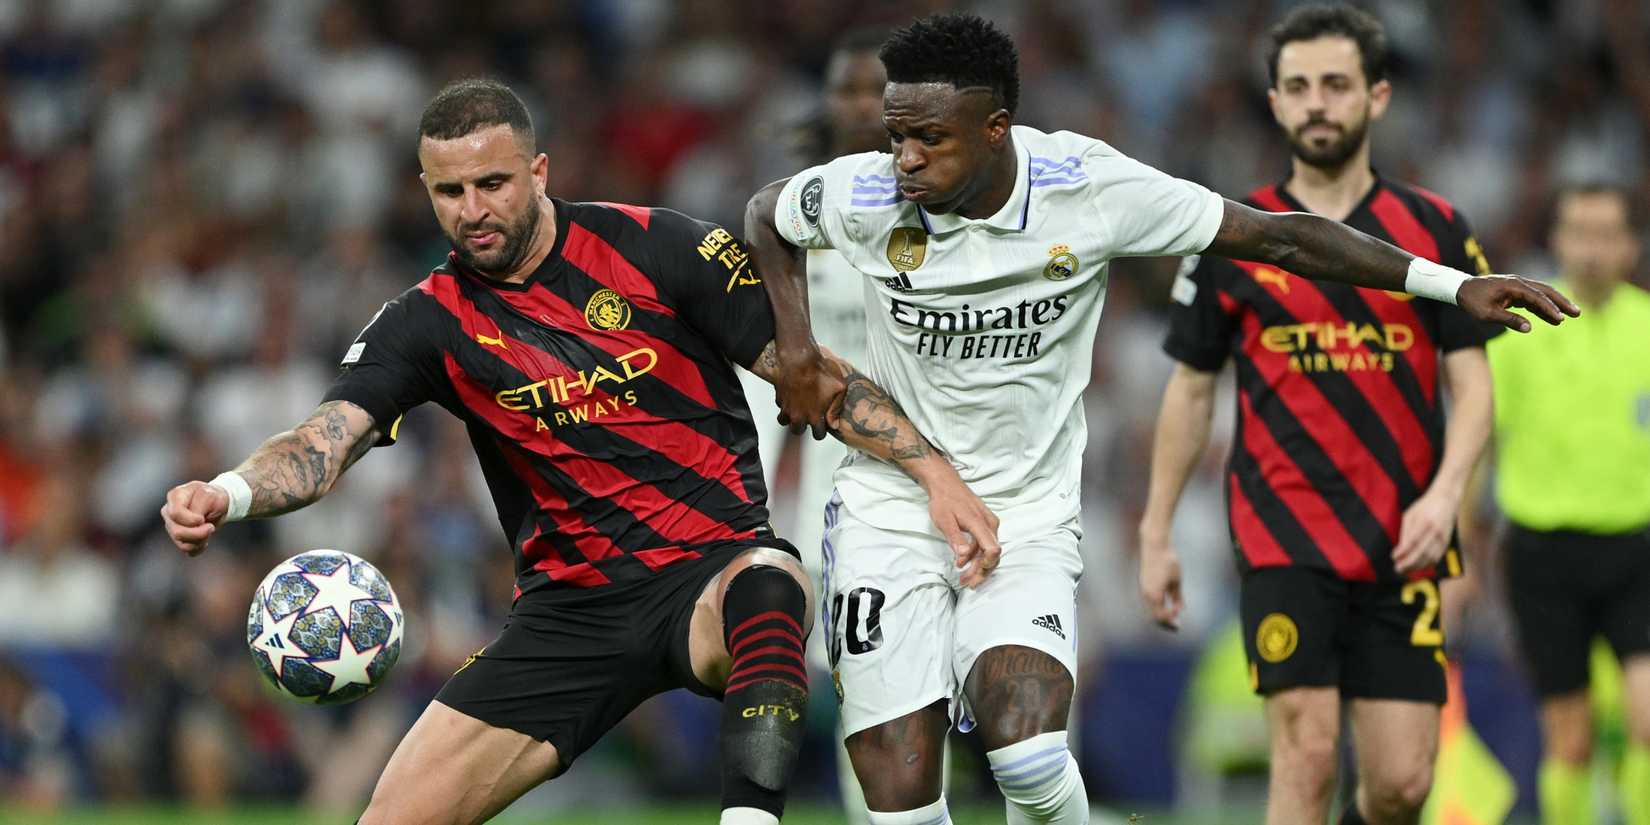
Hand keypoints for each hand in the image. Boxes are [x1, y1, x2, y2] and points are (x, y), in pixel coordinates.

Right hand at [161, 481, 229, 556]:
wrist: (217, 504)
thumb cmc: (212, 496)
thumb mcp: (210, 496)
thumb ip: (199, 507)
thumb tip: (195, 524)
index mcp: (175, 497)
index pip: (175, 514)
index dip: (191, 520)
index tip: (203, 519)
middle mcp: (169, 512)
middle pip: (177, 532)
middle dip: (198, 533)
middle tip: (211, 527)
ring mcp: (171, 526)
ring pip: (182, 543)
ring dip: (200, 540)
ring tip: (209, 530)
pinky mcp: (179, 538)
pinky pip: (187, 550)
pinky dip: (199, 547)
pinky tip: (205, 540)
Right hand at [775, 347, 845, 439]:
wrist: (800, 359)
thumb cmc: (822, 372)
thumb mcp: (839, 388)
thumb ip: (836, 408)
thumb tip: (834, 424)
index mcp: (814, 416)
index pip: (818, 435)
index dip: (821, 431)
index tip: (821, 423)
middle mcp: (798, 416)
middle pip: (797, 431)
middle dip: (803, 426)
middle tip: (808, 417)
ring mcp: (786, 407)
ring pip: (784, 421)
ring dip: (790, 418)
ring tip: (797, 410)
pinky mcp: (779, 398)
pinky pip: (780, 406)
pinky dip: (785, 404)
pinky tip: (792, 397)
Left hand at [927, 477, 1000, 588]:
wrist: (946, 484)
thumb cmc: (944, 501)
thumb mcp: (944, 521)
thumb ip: (955, 538)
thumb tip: (963, 556)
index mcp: (979, 523)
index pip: (992, 548)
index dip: (986, 565)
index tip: (974, 576)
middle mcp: (990, 524)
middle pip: (992, 554)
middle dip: (980, 572)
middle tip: (967, 583)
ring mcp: (990, 524)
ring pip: (990, 551)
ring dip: (978, 567)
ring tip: (964, 578)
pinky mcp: (987, 525)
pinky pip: (987, 544)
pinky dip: (977, 557)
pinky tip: (964, 563)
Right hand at [1138, 531, 1183, 630]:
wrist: (1154, 545)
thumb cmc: (1168, 561)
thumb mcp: (1177, 580)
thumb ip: (1177, 596)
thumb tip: (1180, 610)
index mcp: (1154, 594)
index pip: (1161, 616)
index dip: (1170, 620)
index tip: (1179, 620)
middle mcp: (1146, 594)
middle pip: (1154, 616)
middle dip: (1165, 622)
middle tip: (1177, 627)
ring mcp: (1143, 589)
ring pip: (1151, 609)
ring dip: (1161, 615)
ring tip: (1173, 618)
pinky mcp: (1144, 584)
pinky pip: (1150, 601)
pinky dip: (1158, 607)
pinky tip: (1167, 605)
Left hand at [1392, 489, 1456, 574]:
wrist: (1446, 500)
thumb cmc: (1424, 507)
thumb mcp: (1410, 515)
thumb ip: (1406, 532)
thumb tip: (1400, 550)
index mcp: (1424, 522)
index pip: (1412, 541)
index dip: (1403, 552)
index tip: (1393, 557)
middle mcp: (1435, 531)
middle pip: (1421, 552)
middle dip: (1408, 563)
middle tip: (1398, 568)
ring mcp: (1443, 537)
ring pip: (1430, 557)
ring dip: (1417, 566)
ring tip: (1405, 570)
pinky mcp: (1447, 541)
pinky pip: (1437, 557)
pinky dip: (1427, 564)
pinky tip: (1418, 566)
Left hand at [1456, 276, 1579, 331]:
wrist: (1460, 289)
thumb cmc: (1472, 301)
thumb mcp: (1487, 314)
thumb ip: (1509, 320)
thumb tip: (1529, 328)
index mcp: (1513, 286)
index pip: (1536, 297)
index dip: (1549, 309)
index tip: (1561, 319)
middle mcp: (1518, 282)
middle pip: (1545, 291)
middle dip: (1562, 302)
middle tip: (1577, 312)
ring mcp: (1517, 286)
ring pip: (1542, 294)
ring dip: (1556, 304)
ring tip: (1570, 316)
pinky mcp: (1515, 291)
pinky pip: (1533, 299)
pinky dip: (1543, 308)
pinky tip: (1552, 319)